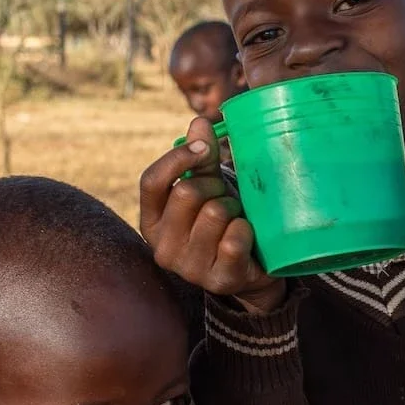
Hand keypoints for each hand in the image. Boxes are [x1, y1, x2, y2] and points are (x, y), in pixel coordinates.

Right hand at [138, 122, 286, 314]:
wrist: (253, 268)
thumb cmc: (225, 220)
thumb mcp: (210, 187)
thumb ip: (201, 158)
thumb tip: (199, 123)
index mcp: (152, 220)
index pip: (151, 181)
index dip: (179, 159)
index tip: (204, 149)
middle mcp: (162, 247)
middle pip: (187, 194)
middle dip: (216, 186)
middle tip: (228, 196)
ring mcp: (188, 268)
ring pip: (214, 214)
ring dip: (235, 209)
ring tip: (238, 219)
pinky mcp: (218, 280)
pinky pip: (234, 240)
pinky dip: (247, 231)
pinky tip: (248, 237)